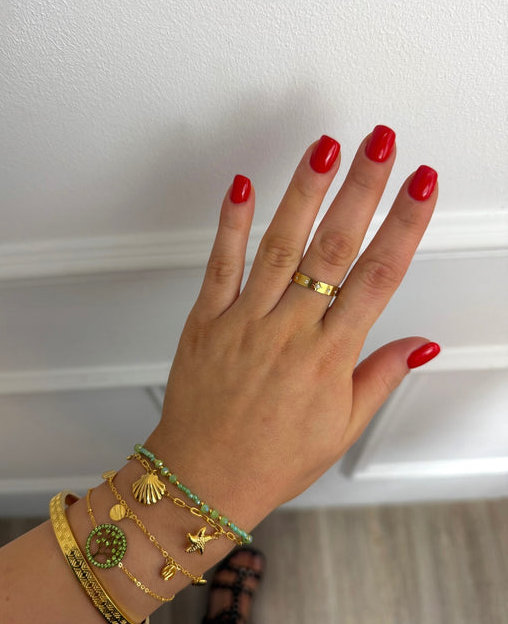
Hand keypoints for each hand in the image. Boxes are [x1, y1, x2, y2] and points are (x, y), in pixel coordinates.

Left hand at [146, 127, 438, 520]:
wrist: (203, 479)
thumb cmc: (272, 459)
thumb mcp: (341, 429)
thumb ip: (380, 377)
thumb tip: (421, 344)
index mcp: (329, 357)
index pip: (378, 277)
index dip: (404, 225)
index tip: (421, 186)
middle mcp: (290, 332)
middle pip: (334, 248)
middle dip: (362, 189)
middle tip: (380, 144)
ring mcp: (245, 322)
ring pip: (280, 246)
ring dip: (304, 193)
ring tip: (325, 149)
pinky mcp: (206, 321)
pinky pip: (220, 265)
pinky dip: (231, 225)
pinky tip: (242, 188)